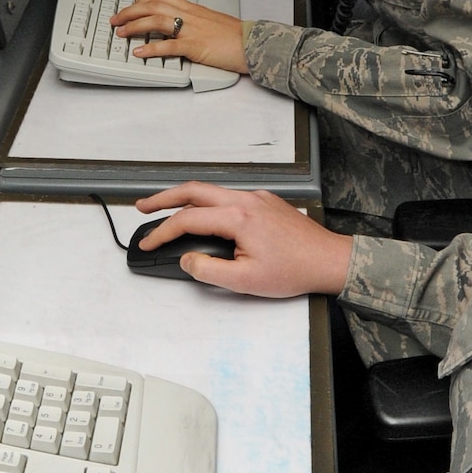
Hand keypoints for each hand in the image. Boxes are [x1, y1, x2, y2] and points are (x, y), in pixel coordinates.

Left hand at [111, 0, 246, 73]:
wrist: (254, 44)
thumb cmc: (236, 36)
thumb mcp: (212, 22)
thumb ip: (194, 21)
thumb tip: (180, 27)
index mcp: (193, 8)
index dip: (141, 2)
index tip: (129, 8)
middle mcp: (190, 15)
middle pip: (153, 6)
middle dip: (130, 11)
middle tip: (116, 20)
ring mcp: (192, 30)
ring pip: (157, 21)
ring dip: (135, 26)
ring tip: (121, 33)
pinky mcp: (196, 46)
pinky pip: (169, 45)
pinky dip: (151, 48)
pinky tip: (139, 51)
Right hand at [130, 182, 352, 295]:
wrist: (328, 260)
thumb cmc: (295, 270)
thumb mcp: (245, 281)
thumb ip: (209, 270)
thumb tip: (188, 259)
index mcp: (238, 217)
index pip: (188, 220)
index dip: (162, 232)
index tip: (148, 242)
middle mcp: (246, 200)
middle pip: (194, 191)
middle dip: (163, 198)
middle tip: (142, 207)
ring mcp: (257, 198)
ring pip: (212, 191)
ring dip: (186, 198)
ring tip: (166, 209)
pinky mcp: (265, 202)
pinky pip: (229, 196)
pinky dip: (208, 202)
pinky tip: (204, 215)